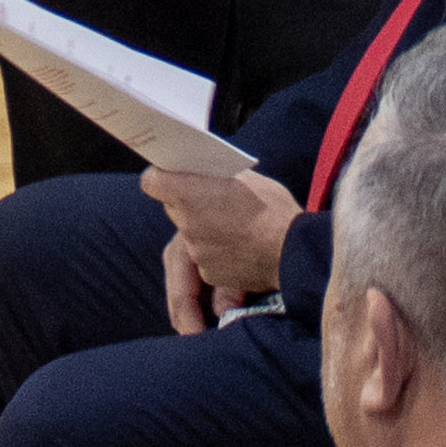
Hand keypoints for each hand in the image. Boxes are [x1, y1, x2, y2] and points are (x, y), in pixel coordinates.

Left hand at [144, 167, 295, 315]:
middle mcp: (186, 224)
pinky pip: (205, 257)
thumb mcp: (246, 178)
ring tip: (233, 224)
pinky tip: (239, 244)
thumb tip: (203, 174)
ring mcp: (196, 251)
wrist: (293, 252)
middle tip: (210, 198)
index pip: (153, 181)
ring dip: (203, 228)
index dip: (161, 178)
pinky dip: (216, 251)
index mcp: (189, 194)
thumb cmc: (272, 209)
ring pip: (190, 234)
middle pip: (173, 208)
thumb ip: (216, 177)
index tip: (170, 176)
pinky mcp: (209, 272)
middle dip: (186, 203)